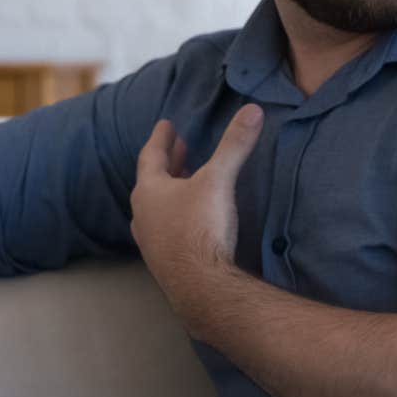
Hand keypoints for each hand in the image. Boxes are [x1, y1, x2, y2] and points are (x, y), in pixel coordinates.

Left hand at [130, 104, 262, 296]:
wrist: (199, 287)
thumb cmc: (201, 229)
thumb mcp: (219, 180)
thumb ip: (234, 145)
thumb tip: (253, 109)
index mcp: (149, 191)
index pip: (150, 155)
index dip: (161, 138)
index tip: (166, 124)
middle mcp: (143, 215)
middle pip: (153, 181)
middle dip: (169, 162)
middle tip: (179, 147)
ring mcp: (150, 241)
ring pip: (157, 207)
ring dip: (172, 190)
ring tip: (187, 180)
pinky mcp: (164, 261)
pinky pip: (166, 228)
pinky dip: (177, 215)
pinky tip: (191, 220)